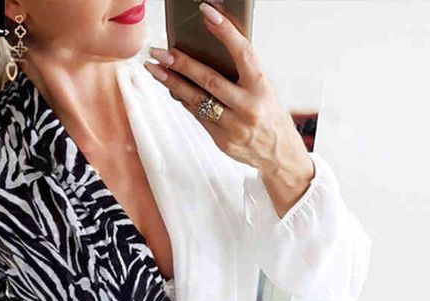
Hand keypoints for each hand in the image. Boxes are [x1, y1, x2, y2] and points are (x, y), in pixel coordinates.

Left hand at [144, 1, 313, 206]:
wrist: (278, 153)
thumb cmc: (269, 115)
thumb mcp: (264, 89)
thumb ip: (241, 74)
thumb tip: (208, 52)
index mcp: (261, 87)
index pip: (242, 52)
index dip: (224, 31)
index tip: (207, 12)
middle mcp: (248, 107)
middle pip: (209, 80)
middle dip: (181, 64)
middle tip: (160, 52)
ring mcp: (233, 126)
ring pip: (197, 100)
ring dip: (172, 83)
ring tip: (155, 69)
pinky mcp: (222, 141)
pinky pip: (198, 116)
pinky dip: (185, 100)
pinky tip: (172, 89)